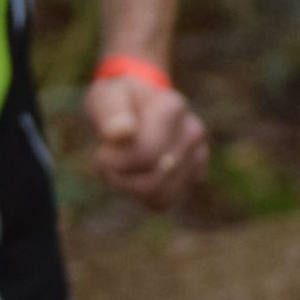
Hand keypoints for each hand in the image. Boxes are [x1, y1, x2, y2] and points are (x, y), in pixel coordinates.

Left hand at [85, 72, 208, 210]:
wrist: (137, 104)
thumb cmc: (117, 102)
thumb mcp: (105, 98)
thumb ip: (111, 112)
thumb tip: (122, 133)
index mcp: (171, 108)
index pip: (144, 155)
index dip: (114, 163)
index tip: (101, 151)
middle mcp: (192, 132)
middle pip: (152, 181)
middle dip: (121, 179)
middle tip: (107, 163)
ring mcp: (198, 154)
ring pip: (160, 197)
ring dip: (130, 190)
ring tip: (121, 169)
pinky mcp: (196, 174)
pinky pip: (164, 201)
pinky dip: (144, 197)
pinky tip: (137, 175)